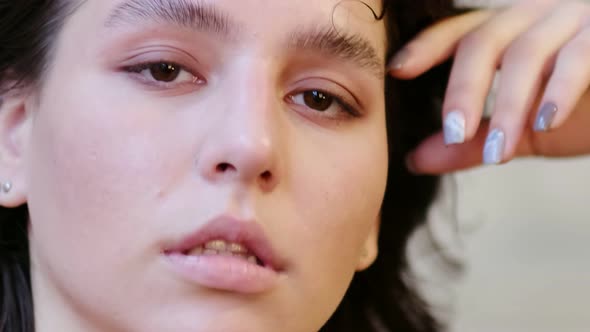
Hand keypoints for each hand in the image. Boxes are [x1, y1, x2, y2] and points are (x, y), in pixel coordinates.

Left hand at [391, 0, 589, 173]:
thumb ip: (474, 140)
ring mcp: (576, 18)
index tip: (397, 71)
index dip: (427, 47)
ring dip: (509, 106)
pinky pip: (580, 56)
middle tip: (452, 133)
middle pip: (484, 39)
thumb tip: (416, 160)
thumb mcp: (522, 128)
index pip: (461, 31)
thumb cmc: (585, 109)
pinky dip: (558, 91)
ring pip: (527, 52)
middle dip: (464, 88)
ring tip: (497, 151)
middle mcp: (539, 14)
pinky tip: (543, 121)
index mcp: (513, 30)